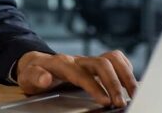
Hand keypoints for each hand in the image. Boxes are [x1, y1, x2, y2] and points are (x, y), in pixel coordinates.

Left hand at [15, 50, 137, 107]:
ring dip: (125, 75)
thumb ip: (35, 77)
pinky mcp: (96, 62)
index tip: (106, 101)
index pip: (81, 73)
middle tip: (121, 103)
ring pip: (113, 58)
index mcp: (61, 63)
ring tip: (133, 93)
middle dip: (114, 83)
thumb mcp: (27, 77)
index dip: (95, 86)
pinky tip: (129, 84)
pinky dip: (126, 69)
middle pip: (102, 63)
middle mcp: (78, 59)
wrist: (36, 63)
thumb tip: (45, 79)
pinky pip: (116, 59)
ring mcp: (88, 60)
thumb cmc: (33, 73)